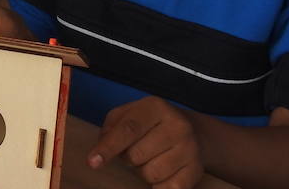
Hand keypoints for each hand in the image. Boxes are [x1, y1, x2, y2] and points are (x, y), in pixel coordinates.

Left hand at [89, 96, 203, 188]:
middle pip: (136, 155)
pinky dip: (159, 185)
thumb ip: (111, 127)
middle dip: (127, 158)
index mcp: (156, 107)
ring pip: (151, 174)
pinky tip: (163, 172)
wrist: (195, 132)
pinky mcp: (196, 171)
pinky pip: (168, 188)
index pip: (128, 129)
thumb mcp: (129, 114)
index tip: (92, 162)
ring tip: (151, 158)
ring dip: (143, 171)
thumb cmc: (151, 123)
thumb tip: (101, 149)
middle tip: (136, 149)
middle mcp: (177, 126)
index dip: (108, 147)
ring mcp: (190, 149)